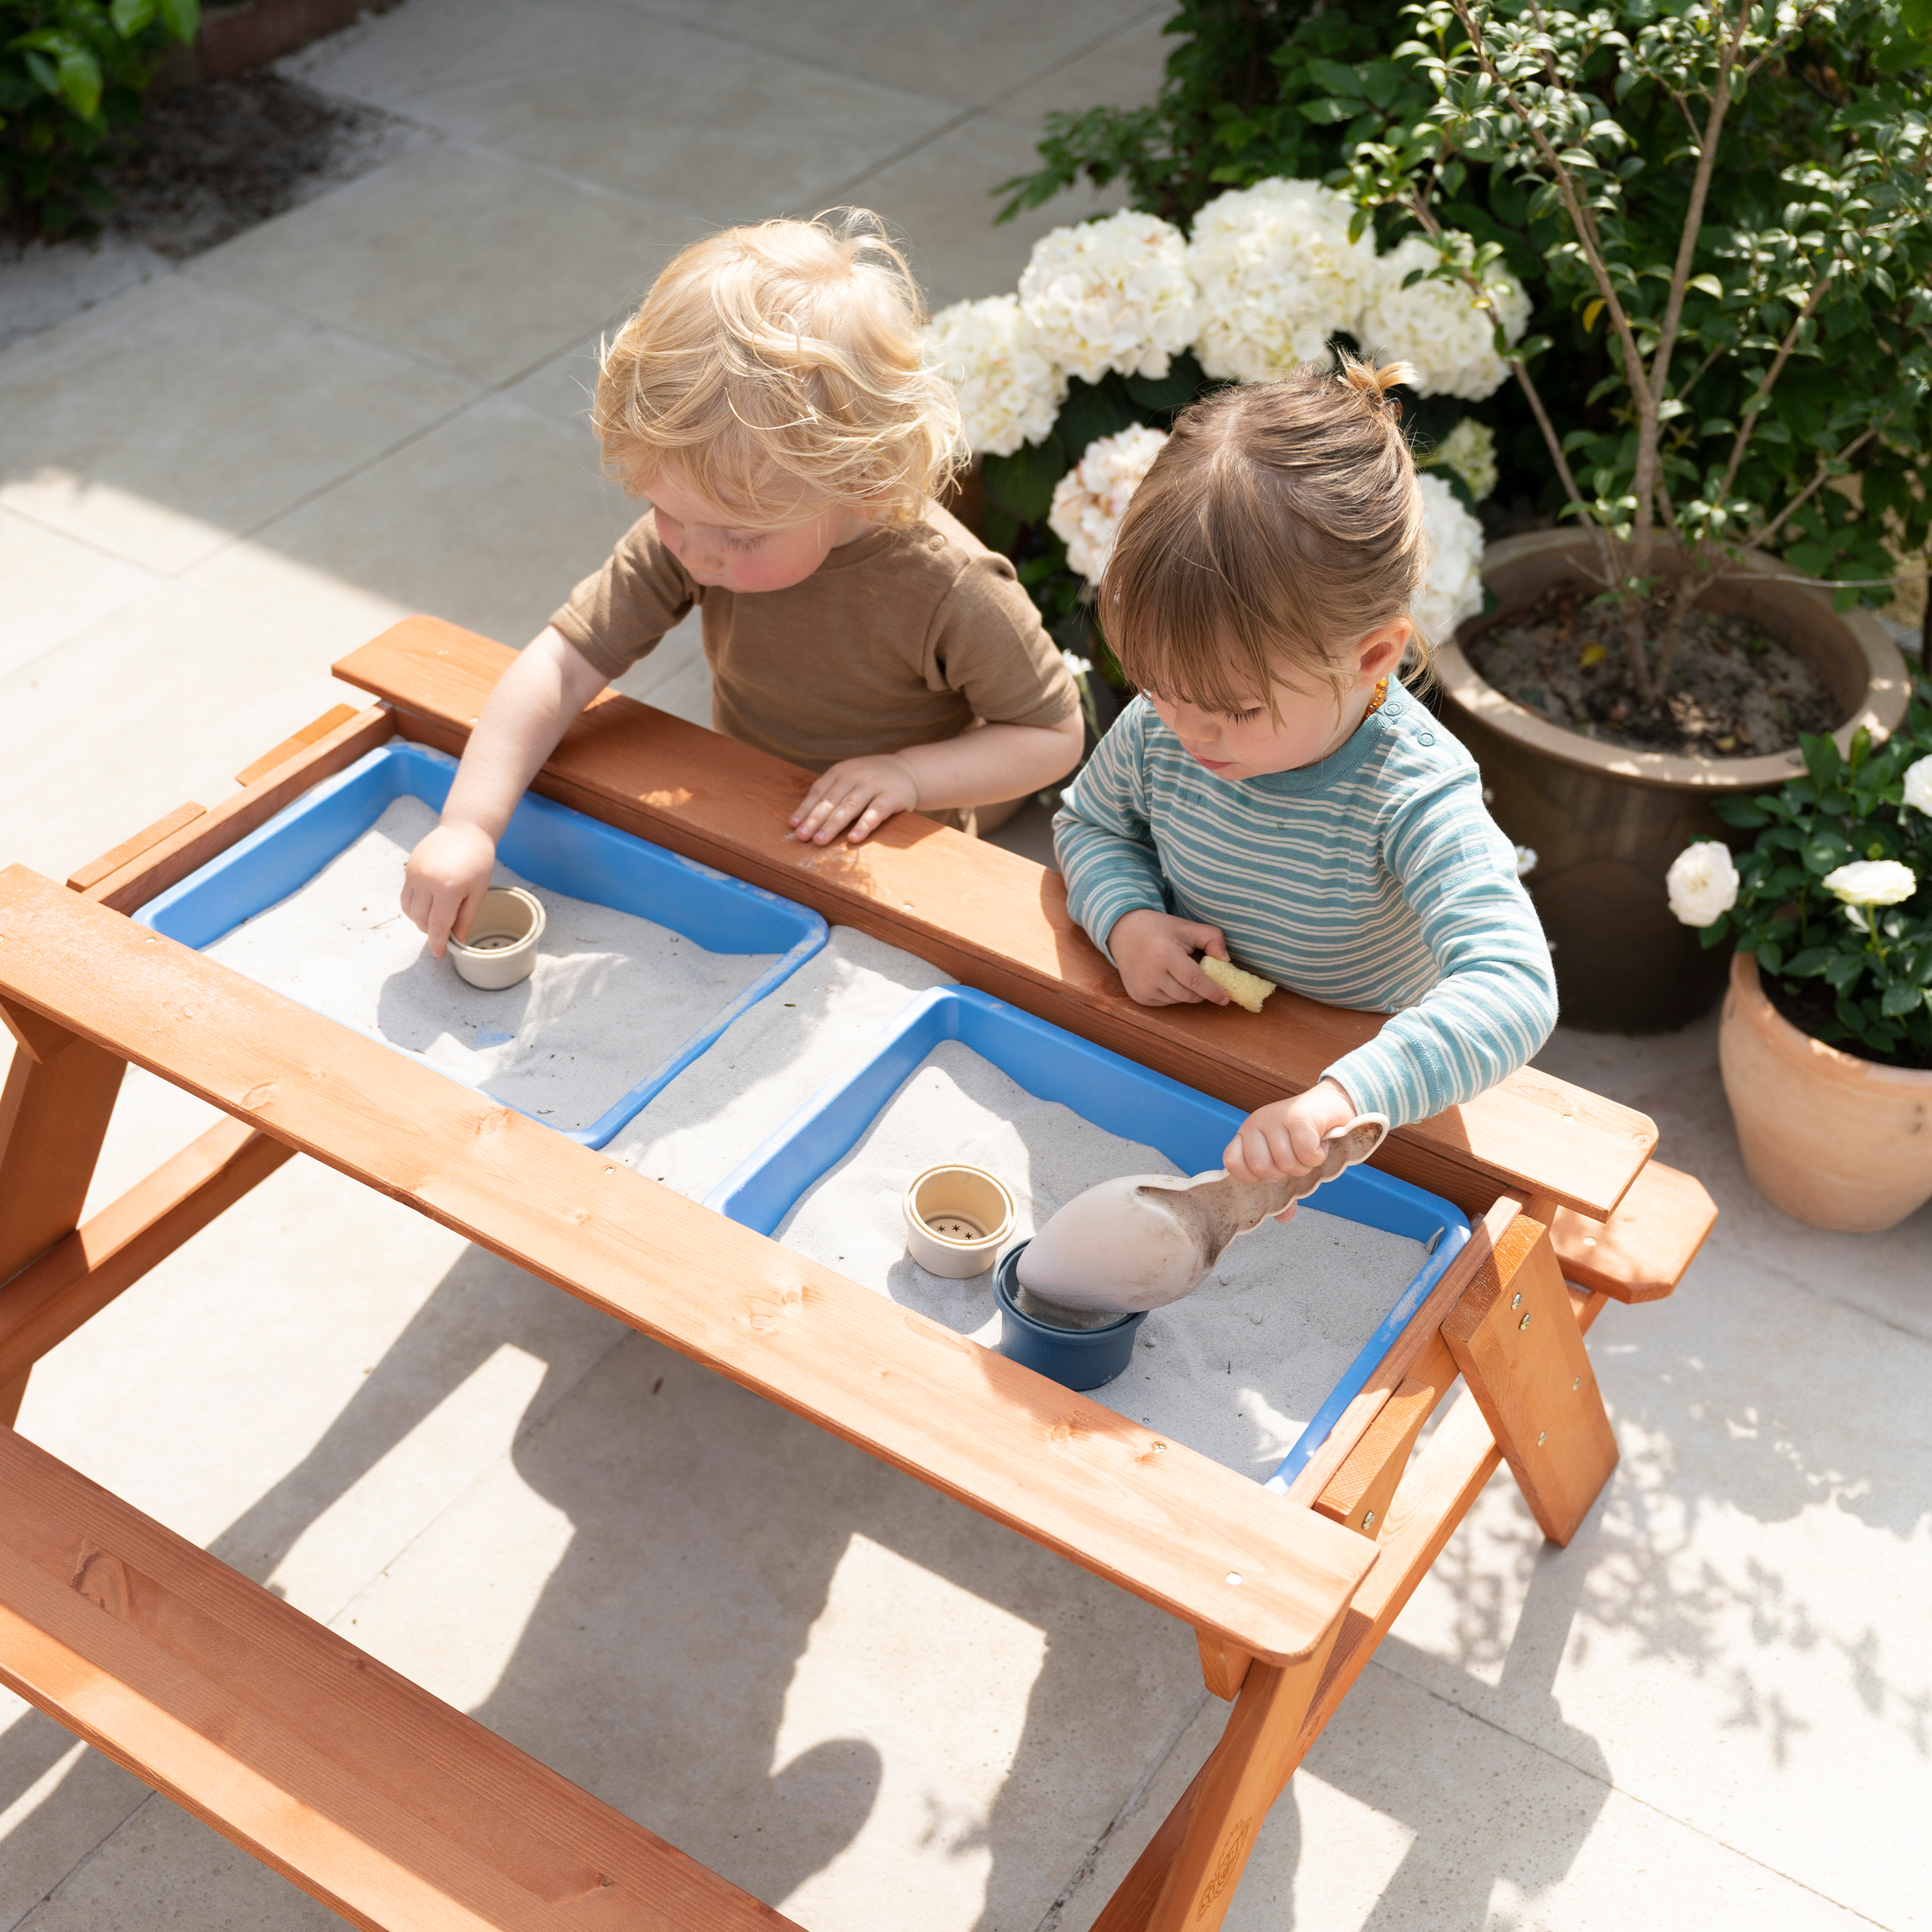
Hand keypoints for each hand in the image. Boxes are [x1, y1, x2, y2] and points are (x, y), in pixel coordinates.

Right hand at [402, 819, 496, 956]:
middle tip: (444, 933)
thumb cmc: (478, 860)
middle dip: (431, 932)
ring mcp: (414, 875)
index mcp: (448, 889)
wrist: (464, 830)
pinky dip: (414, 908)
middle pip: (421, 921)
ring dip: (421, 921)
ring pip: (410, 911)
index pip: (437, 925)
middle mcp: (427, 882)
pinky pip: (406, 897)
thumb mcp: (477, 891)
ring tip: (437, 918)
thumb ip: (465, 917)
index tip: (439, 954)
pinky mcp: (408, 870)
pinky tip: (427, 907)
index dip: (437, 943)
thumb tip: (457, 940)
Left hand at [791, 755, 919, 845]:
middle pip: (831, 800)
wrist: (909, 771)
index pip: (819, 791)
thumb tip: (803, 821)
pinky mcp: (892, 796)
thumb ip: (831, 794)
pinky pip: (876, 812)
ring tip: (820, 841)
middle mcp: (855, 775)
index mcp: (841, 772)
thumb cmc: (871, 781)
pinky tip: (854, 839)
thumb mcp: (850, 779)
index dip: (805, 809)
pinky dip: (864, 825)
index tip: (794, 825)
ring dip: (833, 824)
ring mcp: (874, 785)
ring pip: (849, 806)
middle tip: (802, 837)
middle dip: (815, 819)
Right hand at [1108, 910, 1231, 1006]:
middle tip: (1204, 977)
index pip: (1195, 980)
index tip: (1226, 998)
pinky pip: (1165, 1002)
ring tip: (1180, 972)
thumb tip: (1226, 961)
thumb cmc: (1160, 930)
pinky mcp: (1138, 996)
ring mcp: (1142, 988)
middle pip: (1188, 995)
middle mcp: (1151, 974)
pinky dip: (1172, 994)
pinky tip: (1166, 977)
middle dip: (1201, 991)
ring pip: (1178, 1000)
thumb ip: (1212, 938)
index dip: (1213, 990)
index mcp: (1165, 954)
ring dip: (1186, 992)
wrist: (1124, 933)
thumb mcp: (1187, 927)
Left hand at [1224, 1079, 1359, 1220]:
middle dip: (1284, 1173)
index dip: (1252, 1177)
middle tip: (1296, 1159)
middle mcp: (1256, 1123)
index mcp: (1247, 1135)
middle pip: (1261, 1168)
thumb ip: (1282, 1190)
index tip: (1273, 1173)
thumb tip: (1284, 1218)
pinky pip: (1305, 1153)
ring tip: (1309, 1149)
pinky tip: (1321, 1143)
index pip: (1232, 1163)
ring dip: (1305, 1164)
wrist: (1331, 1105)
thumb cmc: (1306, 1136)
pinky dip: (1318, 1156)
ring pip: (1285, 1162)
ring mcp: (1275, 1117)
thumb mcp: (1289, 1161)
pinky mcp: (1299, 1116)